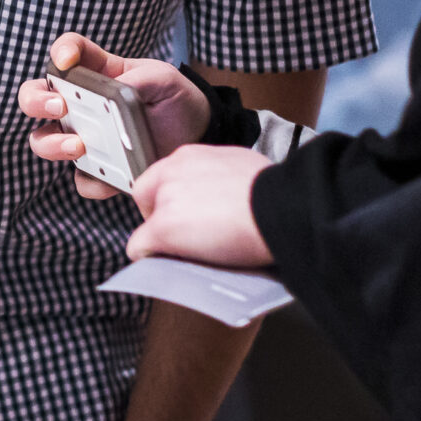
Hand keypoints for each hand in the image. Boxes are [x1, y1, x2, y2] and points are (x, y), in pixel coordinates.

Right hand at [21, 33, 210, 199]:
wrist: (196, 134)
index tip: (66, 60)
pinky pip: (82, 180)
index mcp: (93, 73)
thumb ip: (139, 79)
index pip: (65, 53)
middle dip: (36, 101)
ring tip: (78, 146)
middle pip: (34, 97)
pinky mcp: (97, 169)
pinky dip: (91, 180)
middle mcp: (77, 105)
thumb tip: (114, 97)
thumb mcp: (163, 78)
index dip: (60, 52)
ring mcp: (82, 138)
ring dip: (51, 143)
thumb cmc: (174, 97)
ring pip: (43, 141)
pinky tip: (108, 175)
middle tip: (59, 107)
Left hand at [127, 144, 274, 267]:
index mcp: (191, 155)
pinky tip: (163, 264)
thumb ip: (219, 176)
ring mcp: (166, 200)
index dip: (170, 197)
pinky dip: (148, 257)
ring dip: (161, 237)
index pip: (163, 175)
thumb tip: (221, 192)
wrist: (282, 208)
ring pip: (145, 222)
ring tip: (187, 251)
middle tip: (183, 233)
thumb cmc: (276, 193)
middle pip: (146, 194)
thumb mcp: (241, 167)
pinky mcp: (164, 228)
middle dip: (159, 214)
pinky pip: (139, 246)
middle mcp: (172, 172)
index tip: (185, 212)